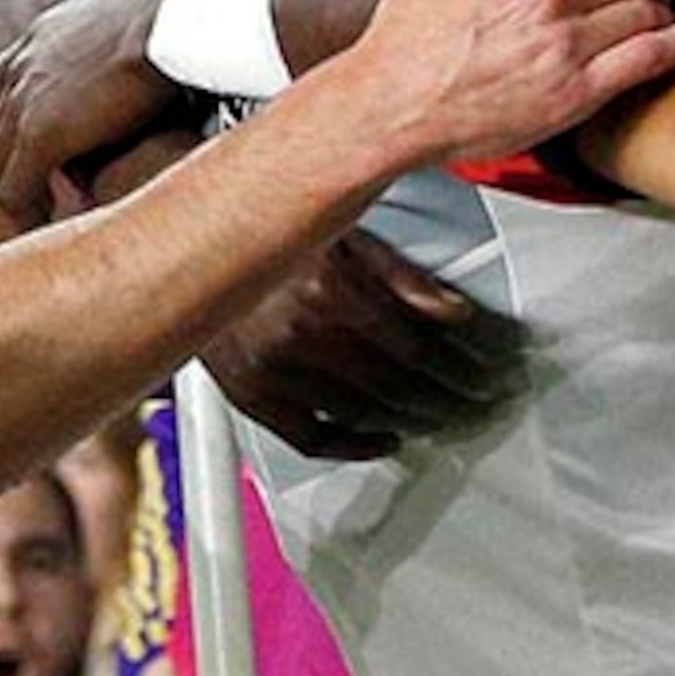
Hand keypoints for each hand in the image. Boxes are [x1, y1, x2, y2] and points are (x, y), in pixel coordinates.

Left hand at [0, 0, 182, 224]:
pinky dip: (28, 211)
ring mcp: (25, 102)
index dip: (14, 117)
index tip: (35, 140)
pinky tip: (54, 221)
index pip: (2, 83)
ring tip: (46, 214)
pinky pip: (16, 190)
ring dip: (17, 194)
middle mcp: (22, 67)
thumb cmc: (168, 6)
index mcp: (40, 35)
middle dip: (11, 160)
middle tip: (41, 187)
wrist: (174, 17)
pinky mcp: (40, 136)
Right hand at [200, 227, 522, 458]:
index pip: (418, 349)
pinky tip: (385, 439)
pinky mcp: (252, 394)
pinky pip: (313, 437)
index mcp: (332, 290)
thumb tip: (454, 312)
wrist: (188, 242)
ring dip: (412, 421)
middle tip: (476, 405)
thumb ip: (402, 274)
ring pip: (362, 412)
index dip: (461, 370)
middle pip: (396, 386)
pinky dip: (355, 445)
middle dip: (447, 399)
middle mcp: (302, 334)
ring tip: (442, 419)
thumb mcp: (343, 230)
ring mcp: (275, 370)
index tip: (486, 379)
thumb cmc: (268, 231)